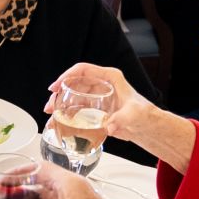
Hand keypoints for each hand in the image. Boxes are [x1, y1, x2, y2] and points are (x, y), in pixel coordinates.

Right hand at [43, 62, 177, 156]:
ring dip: (60, 105)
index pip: (83, 70)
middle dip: (59, 93)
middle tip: (50, 105)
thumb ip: (123, 119)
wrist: (148, 128)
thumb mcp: (135, 115)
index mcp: (110, 78)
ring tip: (50, 115)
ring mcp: (97, 97)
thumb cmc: (145, 116)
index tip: (56, 86)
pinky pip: (77, 109)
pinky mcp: (95, 109)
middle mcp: (101, 85)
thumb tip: (110, 126)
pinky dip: (66, 116)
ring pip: (72, 97)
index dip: (67, 76)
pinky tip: (59, 124)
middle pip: (74, 83)